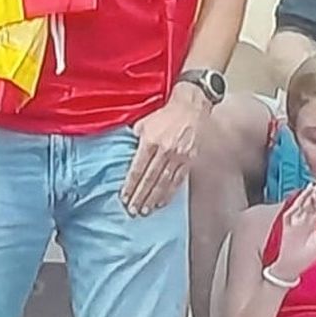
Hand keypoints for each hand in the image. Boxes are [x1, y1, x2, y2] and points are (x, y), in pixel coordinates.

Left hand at [121, 87, 204, 216]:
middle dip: (140, 197)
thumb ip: (135, 137)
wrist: (191, 106)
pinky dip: (169, 193)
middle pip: (150, 179)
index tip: (124, 198)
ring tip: (145, 211)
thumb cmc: (165, 113)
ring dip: (153, 199)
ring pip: (164, 183)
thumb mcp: (144, 121)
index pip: (138, 169)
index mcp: (150, 141)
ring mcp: (179, 157)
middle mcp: (164, 151)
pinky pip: (178, 180)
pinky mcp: (190, 160)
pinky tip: (162, 202)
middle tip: (133, 211)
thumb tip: (127, 151)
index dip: (131, 185)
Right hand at [271, 185, 315, 280]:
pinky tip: (301, 200)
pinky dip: (296, 206)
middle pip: (312, 203)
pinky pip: (291, 213)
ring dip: (307, 196)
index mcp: (314, 224)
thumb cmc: (306, 257)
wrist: (292, 265)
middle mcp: (305, 221)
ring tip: (313, 187)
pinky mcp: (287, 225)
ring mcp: (295, 221)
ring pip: (301, 205)